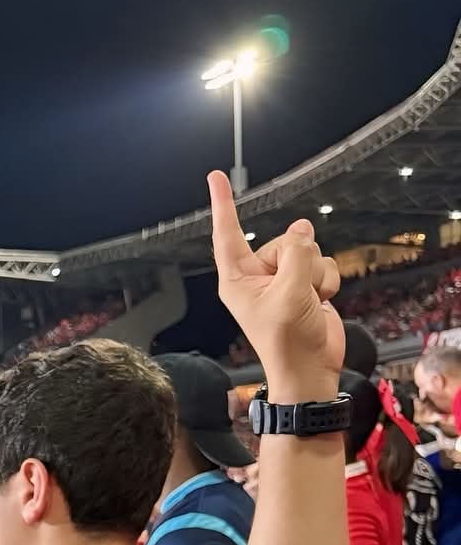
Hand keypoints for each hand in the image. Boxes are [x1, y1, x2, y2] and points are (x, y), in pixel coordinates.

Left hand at [208, 171, 343, 399]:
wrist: (312, 368)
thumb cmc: (289, 340)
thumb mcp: (290, 293)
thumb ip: (297, 255)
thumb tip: (303, 229)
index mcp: (238, 278)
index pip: (228, 234)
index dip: (223, 204)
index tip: (215, 176)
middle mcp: (257, 275)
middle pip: (285, 240)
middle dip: (300, 261)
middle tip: (297, 293)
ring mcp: (282, 279)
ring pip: (308, 250)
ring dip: (316, 275)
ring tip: (308, 302)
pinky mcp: (305, 284)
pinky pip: (322, 264)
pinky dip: (327, 282)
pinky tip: (321, 302)